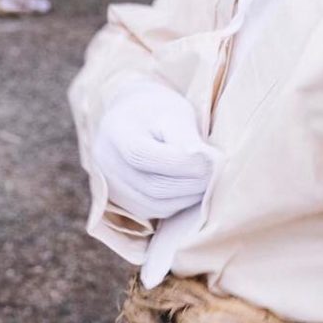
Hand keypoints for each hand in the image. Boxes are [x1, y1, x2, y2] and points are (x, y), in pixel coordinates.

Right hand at [94, 80, 220, 220]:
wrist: (134, 117)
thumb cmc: (158, 111)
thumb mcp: (173, 113)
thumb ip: (186, 138)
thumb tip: (206, 165)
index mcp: (115, 132)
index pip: (143, 156)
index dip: (180, 164)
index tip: (212, 160)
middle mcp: (106, 161)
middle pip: (151, 185)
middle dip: (190, 184)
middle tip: (216, 176)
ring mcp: (111, 184)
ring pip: (154, 204)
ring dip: (186, 198)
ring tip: (207, 183)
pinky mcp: (121, 201)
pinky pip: (152, 211)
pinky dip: (176, 204)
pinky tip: (190, 190)